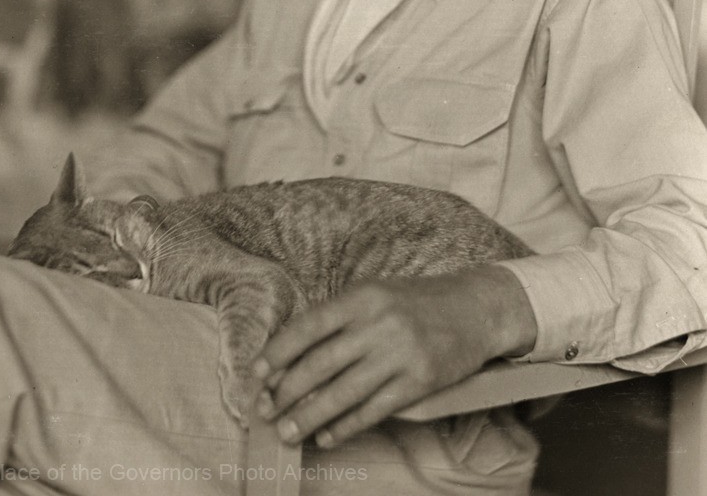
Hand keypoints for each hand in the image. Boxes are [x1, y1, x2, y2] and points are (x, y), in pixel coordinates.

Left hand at [252, 265, 536, 448]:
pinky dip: (346, 426)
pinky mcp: (418, 382)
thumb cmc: (415, 301)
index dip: (278, 352)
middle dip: (287, 392)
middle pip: (320, 364)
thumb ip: (339, 319)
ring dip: (310, 416)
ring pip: (343, 392)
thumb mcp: (375, 294)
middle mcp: (378, 324)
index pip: (308, 327)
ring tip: (287, 432)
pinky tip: (327, 436)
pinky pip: (373, 410)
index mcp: (361, 297)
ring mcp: (399, 354)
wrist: (474, 308)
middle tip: (266, 411)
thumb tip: (293, 355)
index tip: (256, 375)